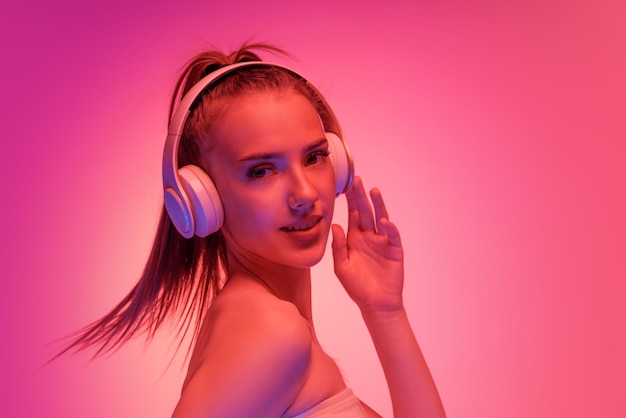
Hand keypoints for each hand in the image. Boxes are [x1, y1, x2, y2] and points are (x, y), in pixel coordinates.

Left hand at [331, 177, 403, 314]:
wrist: (375, 304)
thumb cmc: (357, 286)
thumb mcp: (341, 267)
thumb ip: (338, 247)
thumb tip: (335, 225)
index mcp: (355, 239)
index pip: (353, 215)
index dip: (350, 201)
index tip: (345, 186)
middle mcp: (369, 237)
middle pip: (366, 212)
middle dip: (361, 197)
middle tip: (358, 181)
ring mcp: (383, 242)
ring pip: (381, 219)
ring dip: (378, 205)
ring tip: (374, 192)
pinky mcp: (394, 251)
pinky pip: (392, 237)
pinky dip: (389, 229)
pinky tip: (384, 222)